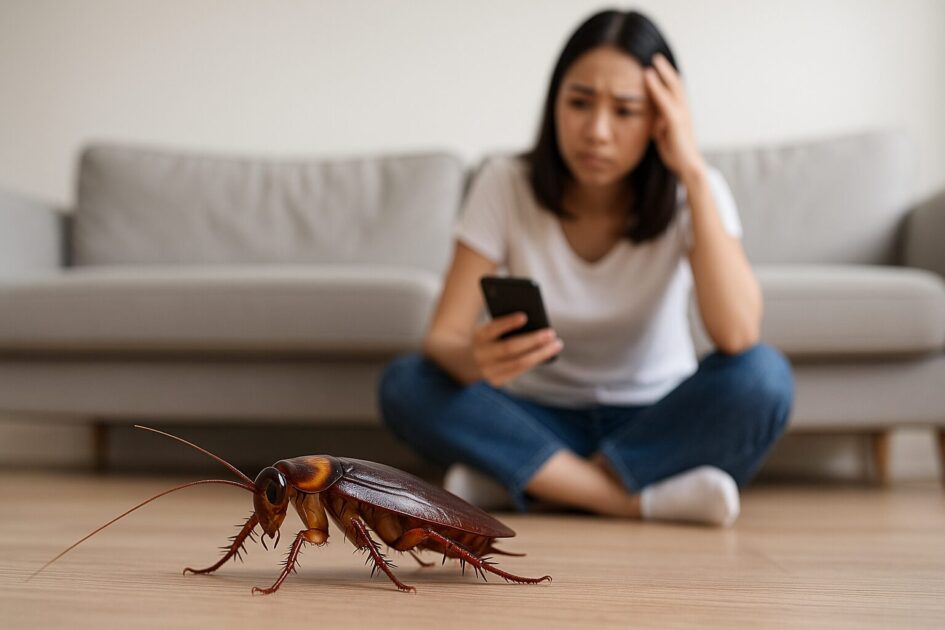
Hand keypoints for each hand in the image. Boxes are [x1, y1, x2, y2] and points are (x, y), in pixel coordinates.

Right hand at [471, 312, 562, 386]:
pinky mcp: (496, 381)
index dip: (507, 323)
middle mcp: (481, 355)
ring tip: (556, 344)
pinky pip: (519, 371)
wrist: (468, 360)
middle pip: (509, 348)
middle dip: (532, 340)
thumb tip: (534, 324)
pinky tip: (548, 354)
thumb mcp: (491, 329)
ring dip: (540, 354)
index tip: (524, 316)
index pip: (492, 329)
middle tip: (551, 332)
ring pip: (518, 363)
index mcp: (478, 336)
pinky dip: (535, 361)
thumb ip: (506, 326)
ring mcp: (487, 371)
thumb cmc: (489, 337)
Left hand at [644, 53, 706, 184]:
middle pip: (676, 84)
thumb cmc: (677, 154)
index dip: (667, 79)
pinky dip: (656, 87)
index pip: (674, 92)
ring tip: (652, 61)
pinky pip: (664, 100)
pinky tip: (648, 77)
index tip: (658, 68)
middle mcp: (684, 110)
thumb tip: (655, 122)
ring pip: (672, 88)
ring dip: (662, 73)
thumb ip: (660, 127)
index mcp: (681, 114)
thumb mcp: (664, 137)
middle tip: (656, 57)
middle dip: (666, 70)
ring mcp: (681, 114)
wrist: (688, 167)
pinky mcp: (676, 121)